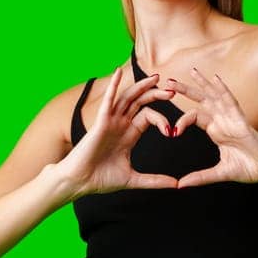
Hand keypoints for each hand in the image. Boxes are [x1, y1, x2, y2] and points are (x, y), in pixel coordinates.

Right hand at [57, 65, 178, 197]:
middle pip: (140, 102)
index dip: (162, 120)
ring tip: (156, 78)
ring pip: (128, 97)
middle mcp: (120, 124)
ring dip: (141, 86)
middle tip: (172, 90)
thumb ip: (155, 180)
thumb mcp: (134, 179)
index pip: (148, 117)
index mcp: (128, 134)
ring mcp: (110, 121)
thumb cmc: (102, 180)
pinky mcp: (100, 122)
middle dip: (156, 94)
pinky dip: (113, 85)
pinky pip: (108, 100)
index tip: (171, 131)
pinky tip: (118, 72)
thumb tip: (177, 185)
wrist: (81, 182)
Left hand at [161, 66, 257, 187]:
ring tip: (191, 72)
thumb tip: (180, 185)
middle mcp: (223, 122)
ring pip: (215, 97)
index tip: (172, 132)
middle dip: (186, 90)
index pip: (195, 117)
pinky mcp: (242, 122)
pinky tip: (215, 79)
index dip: (182, 121)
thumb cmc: (250, 169)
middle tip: (168, 82)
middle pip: (202, 101)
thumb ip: (200, 177)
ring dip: (203, 85)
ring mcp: (233, 119)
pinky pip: (232, 102)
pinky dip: (223, 90)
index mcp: (217, 131)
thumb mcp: (219, 173)